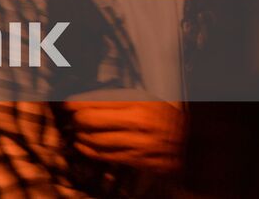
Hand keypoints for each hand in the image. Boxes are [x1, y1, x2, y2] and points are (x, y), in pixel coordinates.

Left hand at [64, 94, 182, 174]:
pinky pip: (106, 157)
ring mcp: (140, 144)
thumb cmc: (162, 115)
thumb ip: (115, 96)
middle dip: (75, 119)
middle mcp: (139, 122)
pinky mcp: (140, 161)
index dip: (73, 102)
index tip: (65, 103)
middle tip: (72, 118)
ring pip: (94, 141)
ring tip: (76, 132)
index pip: (94, 100)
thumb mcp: (143, 97)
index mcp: (139, 101)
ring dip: (80, 137)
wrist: (192, 142)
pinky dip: (89, 151)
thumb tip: (82, 97)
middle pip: (89, 120)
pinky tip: (84, 146)